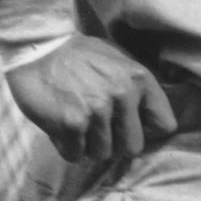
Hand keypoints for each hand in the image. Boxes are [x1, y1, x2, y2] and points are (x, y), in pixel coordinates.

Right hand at [5, 35, 177, 163]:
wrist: (35, 46)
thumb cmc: (79, 56)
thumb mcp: (120, 62)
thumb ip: (138, 89)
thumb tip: (153, 123)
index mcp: (141, 79)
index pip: (165, 125)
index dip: (146, 131)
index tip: (130, 127)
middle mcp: (123, 95)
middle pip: (133, 147)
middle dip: (115, 143)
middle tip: (97, 129)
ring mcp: (97, 110)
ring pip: (102, 154)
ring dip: (88, 145)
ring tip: (76, 123)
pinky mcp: (71, 123)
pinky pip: (75, 155)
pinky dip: (66, 146)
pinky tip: (60, 127)